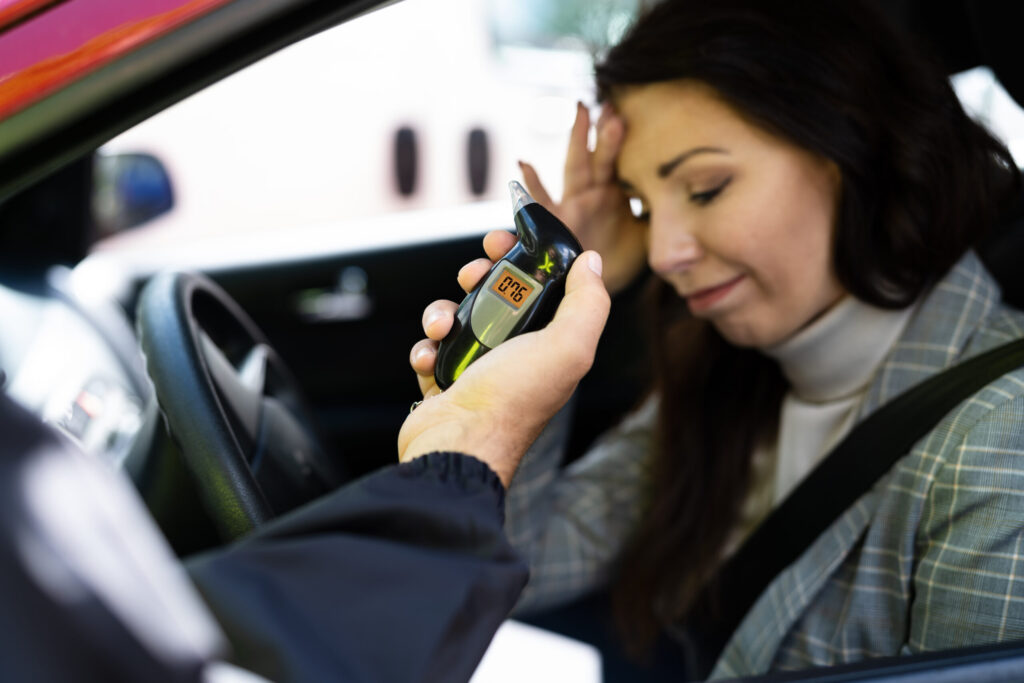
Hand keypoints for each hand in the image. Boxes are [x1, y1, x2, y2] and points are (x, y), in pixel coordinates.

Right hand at [398, 250, 608, 486]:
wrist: (459, 444)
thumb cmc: (513, 399)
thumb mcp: (567, 346)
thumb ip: (588, 302)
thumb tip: (592, 262)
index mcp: (551, 344)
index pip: (542, 287)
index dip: (525, 258)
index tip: (505, 240)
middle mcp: (518, 355)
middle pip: (497, 295)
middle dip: (480, 276)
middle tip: (471, 273)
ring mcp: (480, 368)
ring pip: (459, 316)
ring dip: (444, 312)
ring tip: (443, 327)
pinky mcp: (446, 379)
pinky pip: (433, 347)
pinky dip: (427, 347)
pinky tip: (430, 358)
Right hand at [519, 102, 646, 293]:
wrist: (600, 286)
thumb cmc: (622, 257)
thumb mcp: (648, 234)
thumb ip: (660, 214)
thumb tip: (688, 197)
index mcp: (613, 192)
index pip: (619, 158)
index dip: (622, 137)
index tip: (627, 110)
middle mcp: (592, 193)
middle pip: (597, 155)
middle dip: (601, 129)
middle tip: (609, 103)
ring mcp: (572, 205)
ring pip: (575, 168)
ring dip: (578, 140)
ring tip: (580, 111)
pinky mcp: (557, 223)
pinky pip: (542, 202)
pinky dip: (532, 184)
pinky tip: (524, 164)